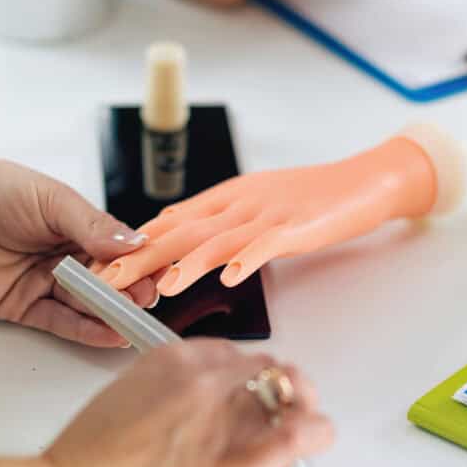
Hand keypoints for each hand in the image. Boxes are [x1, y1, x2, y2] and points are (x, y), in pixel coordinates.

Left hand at [0, 153, 158, 346]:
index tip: (160, 273)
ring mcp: (49, 284)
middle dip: (130, 293)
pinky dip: (87, 331)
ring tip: (132, 320)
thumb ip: (94, 226)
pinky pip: (62, 323)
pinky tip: (111, 334)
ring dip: (112, 314)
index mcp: (83, 230)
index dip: (142, 264)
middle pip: (110, 283)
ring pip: (88, 305)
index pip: (123, 253)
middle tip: (145, 300)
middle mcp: (70, 259)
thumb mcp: (54, 200)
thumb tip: (134, 242)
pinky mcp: (26, 307)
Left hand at [44, 340, 332, 466]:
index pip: (295, 386)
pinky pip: (202, 351)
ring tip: (230, 419)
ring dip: (246, 382)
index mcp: (226, 402)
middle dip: (280, 395)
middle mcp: (204, 372)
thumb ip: (280, 448)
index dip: (308, 410)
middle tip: (272, 426)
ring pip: (237, 358)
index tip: (307, 426)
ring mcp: (178, 362)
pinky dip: (213, 372)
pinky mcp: (155, 359)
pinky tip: (200, 406)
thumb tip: (315, 428)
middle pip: (269, 369)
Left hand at [97, 136, 436, 295]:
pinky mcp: (299, 227)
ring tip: (159, 286)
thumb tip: (176, 234)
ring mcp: (270, 214)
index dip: (133, 244)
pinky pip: (268, 245)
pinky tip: (228, 278)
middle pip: (184, 231)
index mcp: (228, 196)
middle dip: (142, 257)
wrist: (363, 180)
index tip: (102, 265)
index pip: (171, 220)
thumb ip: (219, 218)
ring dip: (187, 263)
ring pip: (220, 238)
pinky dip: (247, 260)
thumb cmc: (314, 196)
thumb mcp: (257, 202)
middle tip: (107, 281)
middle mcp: (241, 202)